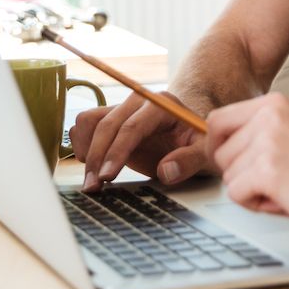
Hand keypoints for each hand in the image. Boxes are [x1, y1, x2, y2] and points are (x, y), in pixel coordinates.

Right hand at [70, 93, 211, 191]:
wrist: (192, 132)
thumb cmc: (199, 141)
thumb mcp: (206, 151)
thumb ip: (190, 160)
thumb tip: (166, 171)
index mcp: (161, 105)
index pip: (132, 127)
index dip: (117, 152)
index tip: (107, 176)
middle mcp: (138, 101)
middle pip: (106, 125)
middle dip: (97, 157)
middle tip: (93, 187)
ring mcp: (122, 107)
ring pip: (90, 120)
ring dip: (85, 150)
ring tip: (92, 180)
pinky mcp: (111, 118)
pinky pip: (86, 124)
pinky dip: (82, 144)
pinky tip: (92, 166)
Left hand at [207, 93, 288, 239]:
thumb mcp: (286, 137)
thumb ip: (253, 134)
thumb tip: (210, 145)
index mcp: (273, 103)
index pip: (217, 120)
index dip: (220, 147)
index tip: (238, 163)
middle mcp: (269, 115)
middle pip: (217, 151)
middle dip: (238, 173)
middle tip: (274, 179)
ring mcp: (267, 140)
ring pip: (226, 175)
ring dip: (250, 190)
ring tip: (284, 187)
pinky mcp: (267, 168)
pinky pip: (235, 193)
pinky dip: (255, 204)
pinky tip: (284, 199)